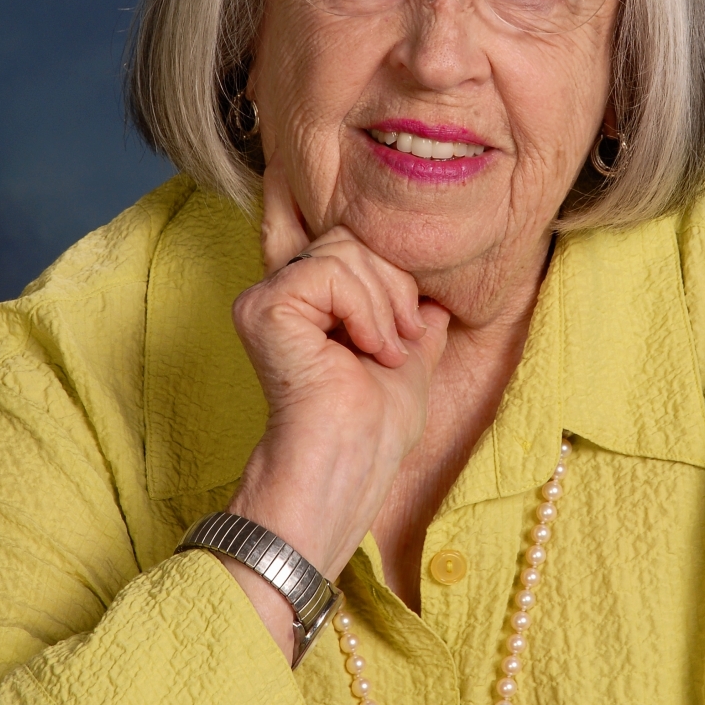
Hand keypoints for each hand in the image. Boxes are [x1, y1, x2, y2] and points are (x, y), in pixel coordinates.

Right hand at [221, 155, 449, 657]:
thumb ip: (416, 316)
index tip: (412, 329)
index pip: (358, 242)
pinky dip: (365, 311)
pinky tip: (365, 350)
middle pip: (352, 238)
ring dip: (385, 305)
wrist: (353, 466)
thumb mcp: (410, 354)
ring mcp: (265, 298)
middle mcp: (279, 290)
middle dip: (396, 287)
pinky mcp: (263, 309)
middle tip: (402, 341)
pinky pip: (331, 274)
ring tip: (384, 352)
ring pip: (345, 251)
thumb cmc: (376, 426)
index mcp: (308, 298)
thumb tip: (440, 290)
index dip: (395, 276)